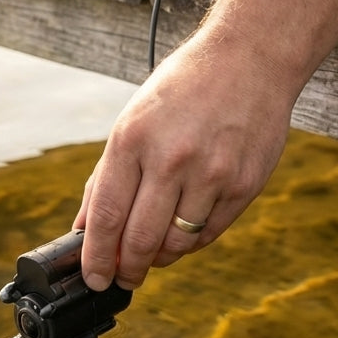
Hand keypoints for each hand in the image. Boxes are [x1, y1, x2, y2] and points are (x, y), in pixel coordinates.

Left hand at [73, 29, 293, 291]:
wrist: (250, 58)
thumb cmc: (183, 89)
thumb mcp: (133, 120)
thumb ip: (108, 176)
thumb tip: (87, 229)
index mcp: (132, 139)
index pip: (106, 216)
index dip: (95, 256)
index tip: (93, 278)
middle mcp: (171, 158)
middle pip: (140, 239)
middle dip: (126, 269)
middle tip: (122, 278)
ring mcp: (211, 174)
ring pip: (177, 244)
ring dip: (159, 258)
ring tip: (152, 255)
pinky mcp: (244, 185)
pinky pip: (209, 233)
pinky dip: (190, 242)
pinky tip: (181, 234)